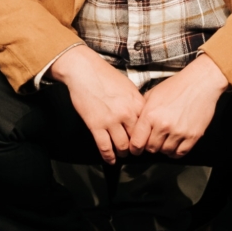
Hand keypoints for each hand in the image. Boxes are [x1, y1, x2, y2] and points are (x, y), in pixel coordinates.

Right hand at [48, 46, 143, 162]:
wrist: (84, 70)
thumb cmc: (105, 75)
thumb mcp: (128, 87)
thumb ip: (136, 103)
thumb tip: (141, 117)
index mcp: (137, 103)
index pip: (148, 128)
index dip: (147, 138)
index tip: (145, 142)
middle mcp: (127, 113)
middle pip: (137, 140)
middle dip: (136, 148)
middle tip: (134, 151)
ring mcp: (111, 120)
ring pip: (122, 146)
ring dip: (122, 153)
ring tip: (121, 153)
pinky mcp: (96, 125)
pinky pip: (105, 147)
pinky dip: (108, 156)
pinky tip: (110, 159)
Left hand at [135, 54, 228, 156]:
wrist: (199, 83)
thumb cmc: (176, 86)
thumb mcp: (152, 94)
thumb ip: (142, 111)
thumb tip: (135, 124)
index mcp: (150, 115)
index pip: (137, 142)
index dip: (135, 148)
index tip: (136, 149)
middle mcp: (163, 125)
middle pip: (151, 148)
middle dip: (150, 146)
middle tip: (152, 141)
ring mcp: (179, 132)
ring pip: (166, 152)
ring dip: (163, 149)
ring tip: (164, 140)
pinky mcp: (193, 136)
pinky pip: (181, 153)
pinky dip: (176, 152)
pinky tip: (174, 145)